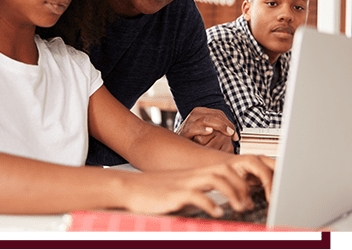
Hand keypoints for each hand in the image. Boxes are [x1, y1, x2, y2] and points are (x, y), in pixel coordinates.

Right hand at [119, 154, 274, 216]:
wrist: (131, 187)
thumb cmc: (156, 190)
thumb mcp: (181, 190)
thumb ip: (199, 193)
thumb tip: (216, 204)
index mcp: (196, 174)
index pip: (225, 169)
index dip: (242, 180)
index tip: (251, 196)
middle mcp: (193, 175)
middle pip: (225, 170)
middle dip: (242, 186)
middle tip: (249, 203)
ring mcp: (184, 183)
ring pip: (215, 178)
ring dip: (232, 193)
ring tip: (240, 208)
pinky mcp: (175, 193)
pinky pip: (196, 195)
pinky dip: (210, 203)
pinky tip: (217, 212)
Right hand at [176, 107, 238, 152]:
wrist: (176, 146)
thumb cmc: (193, 139)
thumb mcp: (206, 131)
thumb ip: (217, 128)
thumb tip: (235, 134)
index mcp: (200, 112)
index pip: (218, 113)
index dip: (229, 123)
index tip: (235, 135)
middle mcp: (194, 115)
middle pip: (214, 115)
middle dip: (226, 124)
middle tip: (233, 134)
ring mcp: (189, 123)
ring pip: (206, 120)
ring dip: (219, 126)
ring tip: (228, 133)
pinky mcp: (184, 132)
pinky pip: (194, 128)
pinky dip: (203, 129)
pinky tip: (210, 131)